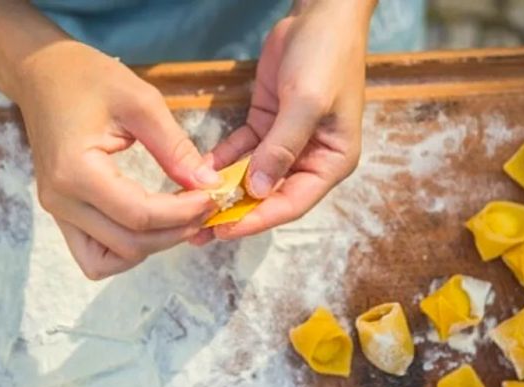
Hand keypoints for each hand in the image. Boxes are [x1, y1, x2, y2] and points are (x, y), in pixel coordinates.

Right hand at [16, 41, 219, 278]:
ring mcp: (57, 212)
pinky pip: (94, 255)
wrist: (42, 74)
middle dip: (175, 232)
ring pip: (110, 260)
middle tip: (205, 207)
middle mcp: (61, 200)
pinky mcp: (62, 214)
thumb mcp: (140, 102)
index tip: (212, 197)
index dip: (183, 213)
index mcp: (76, 171)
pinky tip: (151, 225)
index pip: (139, 215)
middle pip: (129, 244)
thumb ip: (175, 147)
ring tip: (179, 218)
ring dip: (151, 247)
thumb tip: (207, 183)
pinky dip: (125, 250)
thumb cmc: (87, 78)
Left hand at [203, 0, 374, 240]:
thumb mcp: (307, 103)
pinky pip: (242, 150)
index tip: (224, 229)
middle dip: (236, 211)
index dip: (258, 219)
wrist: (320, 14)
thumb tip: (256, 190)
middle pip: (270, 195)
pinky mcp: (267, 124)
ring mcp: (288, 143)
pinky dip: (222, 161)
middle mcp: (310, 158)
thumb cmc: (326, 58)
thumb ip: (282, 148)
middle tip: (199, 229)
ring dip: (225, 191)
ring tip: (191, 209)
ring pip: (253, 176)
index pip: (292, 203)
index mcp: (331, 162)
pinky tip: (198, 171)